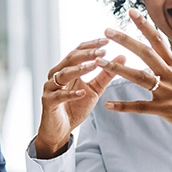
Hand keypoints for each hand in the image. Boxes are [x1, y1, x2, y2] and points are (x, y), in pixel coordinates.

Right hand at [34, 39, 124, 158]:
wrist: (60, 130)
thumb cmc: (75, 107)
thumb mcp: (94, 90)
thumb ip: (106, 75)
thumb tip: (123, 56)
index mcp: (67, 69)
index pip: (77, 51)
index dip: (91, 45)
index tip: (107, 41)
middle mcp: (56, 75)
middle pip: (70, 59)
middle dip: (87, 54)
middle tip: (102, 50)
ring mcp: (50, 88)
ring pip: (63, 74)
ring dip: (79, 69)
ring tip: (94, 65)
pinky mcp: (48, 102)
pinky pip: (59, 96)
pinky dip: (71, 94)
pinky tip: (82, 92)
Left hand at [102, 9, 171, 168]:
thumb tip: (164, 56)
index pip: (158, 41)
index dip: (144, 26)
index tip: (131, 12)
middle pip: (146, 53)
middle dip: (125, 40)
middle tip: (107, 30)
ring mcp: (169, 92)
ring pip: (139, 77)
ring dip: (117, 69)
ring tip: (100, 62)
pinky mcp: (166, 110)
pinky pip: (140, 107)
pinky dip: (123, 106)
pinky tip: (108, 105)